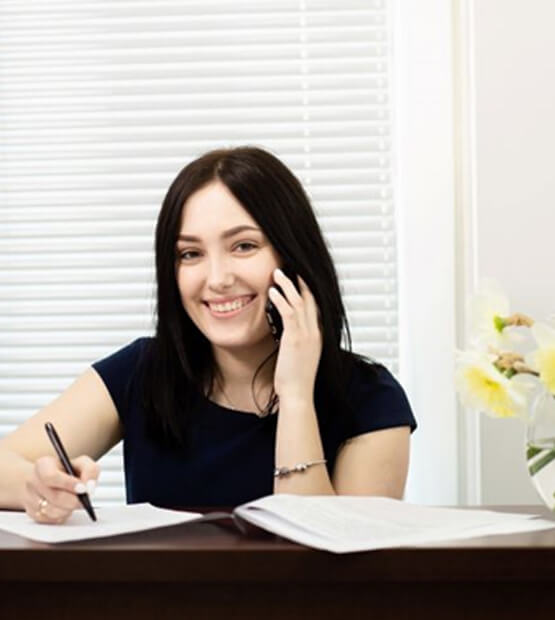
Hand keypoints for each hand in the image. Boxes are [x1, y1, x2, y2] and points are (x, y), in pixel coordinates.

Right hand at [22, 455, 98, 523]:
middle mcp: (33, 481)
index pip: (51, 476)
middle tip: (85, 499)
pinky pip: (51, 520)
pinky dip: (62, 516)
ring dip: (69, 509)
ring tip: (74, 501)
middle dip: (74, 500)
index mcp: (43, 465)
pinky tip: (65, 507)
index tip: (83, 489)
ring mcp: (30, 499)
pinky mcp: (33, 514)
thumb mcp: (81, 463)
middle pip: (55, 497)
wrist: (48, 481)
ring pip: (53, 511)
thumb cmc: (67, 471)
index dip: (69, 484)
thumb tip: (90, 487)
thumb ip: (90, 470)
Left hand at [269, 268, 321, 401]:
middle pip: (311, 298)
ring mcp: (307, 334)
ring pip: (300, 301)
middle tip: (290, 268)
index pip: (315, 306)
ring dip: (288, 285)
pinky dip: (281, 299)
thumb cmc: (295, 380)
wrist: (298, 394)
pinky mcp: (295, 338)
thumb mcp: (298, 356)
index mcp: (316, 336)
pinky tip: (273, 291)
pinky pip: (289, 312)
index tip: (298, 279)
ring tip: (278, 273)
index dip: (307, 290)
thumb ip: (296, 342)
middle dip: (300, 281)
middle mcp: (314, 332)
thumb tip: (287, 334)